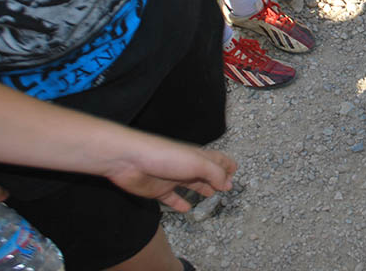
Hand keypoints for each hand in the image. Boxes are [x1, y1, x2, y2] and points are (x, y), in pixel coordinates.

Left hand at [103, 141, 236, 212]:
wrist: (130, 160)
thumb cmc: (165, 156)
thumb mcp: (197, 163)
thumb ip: (215, 174)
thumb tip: (227, 184)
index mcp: (198, 157)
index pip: (218, 160)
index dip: (228, 165)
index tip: (235, 172)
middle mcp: (187, 166)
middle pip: (206, 173)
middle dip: (217, 179)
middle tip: (226, 187)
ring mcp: (173, 178)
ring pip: (191, 185)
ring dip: (202, 189)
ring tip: (211, 196)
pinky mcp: (159, 190)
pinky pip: (172, 199)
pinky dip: (180, 203)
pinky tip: (186, 208)